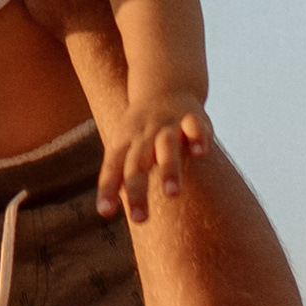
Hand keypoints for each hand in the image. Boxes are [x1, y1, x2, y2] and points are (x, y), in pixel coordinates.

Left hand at [97, 85, 211, 225]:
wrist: (164, 86)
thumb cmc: (139, 131)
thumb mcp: (123, 148)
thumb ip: (117, 178)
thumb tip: (104, 210)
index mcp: (124, 144)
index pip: (112, 168)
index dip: (108, 189)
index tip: (105, 212)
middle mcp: (144, 136)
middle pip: (138, 164)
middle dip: (138, 191)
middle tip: (139, 219)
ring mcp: (168, 127)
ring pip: (166, 147)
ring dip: (169, 169)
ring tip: (171, 194)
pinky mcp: (192, 119)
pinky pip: (195, 127)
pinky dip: (197, 138)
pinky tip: (200, 154)